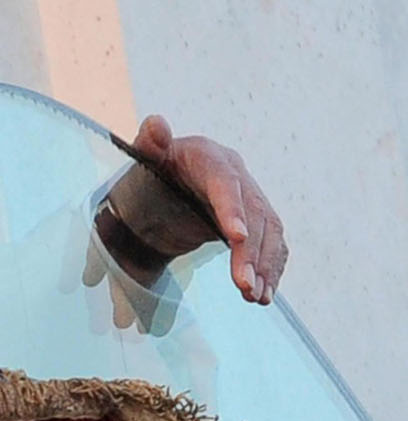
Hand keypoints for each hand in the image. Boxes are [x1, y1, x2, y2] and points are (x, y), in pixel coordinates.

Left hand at [126, 115, 286, 304]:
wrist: (173, 179)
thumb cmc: (158, 166)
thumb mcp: (147, 155)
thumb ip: (150, 142)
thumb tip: (156, 125)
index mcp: (210, 157)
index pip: (225, 183)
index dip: (232, 209)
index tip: (237, 238)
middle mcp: (238, 175)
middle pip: (253, 213)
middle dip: (252, 252)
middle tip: (245, 285)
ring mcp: (251, 197)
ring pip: (269, 231)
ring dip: (265, 265)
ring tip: (255, 295)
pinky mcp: (257, 219)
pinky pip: (273, 243)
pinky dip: (272, 268)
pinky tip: (265, 292)